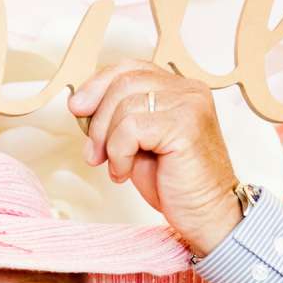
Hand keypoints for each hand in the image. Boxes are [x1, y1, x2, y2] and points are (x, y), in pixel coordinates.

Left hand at [68, 61, 244, 256]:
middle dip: (98, 121)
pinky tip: (126, 172)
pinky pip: (131, 128)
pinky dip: (119, 153)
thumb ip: (118, 118)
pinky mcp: (185, 125)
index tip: (77, 109)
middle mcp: (188, 90)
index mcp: (178, 88)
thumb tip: (79, 103)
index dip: (97, 84)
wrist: (205, 215)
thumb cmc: (173, 183)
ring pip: (124, 105)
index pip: (130, 67)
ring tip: (118, 168)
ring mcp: (190, 105)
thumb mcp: (138, 143)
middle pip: (122, 83)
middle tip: (94, 155)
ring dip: (108, 142)